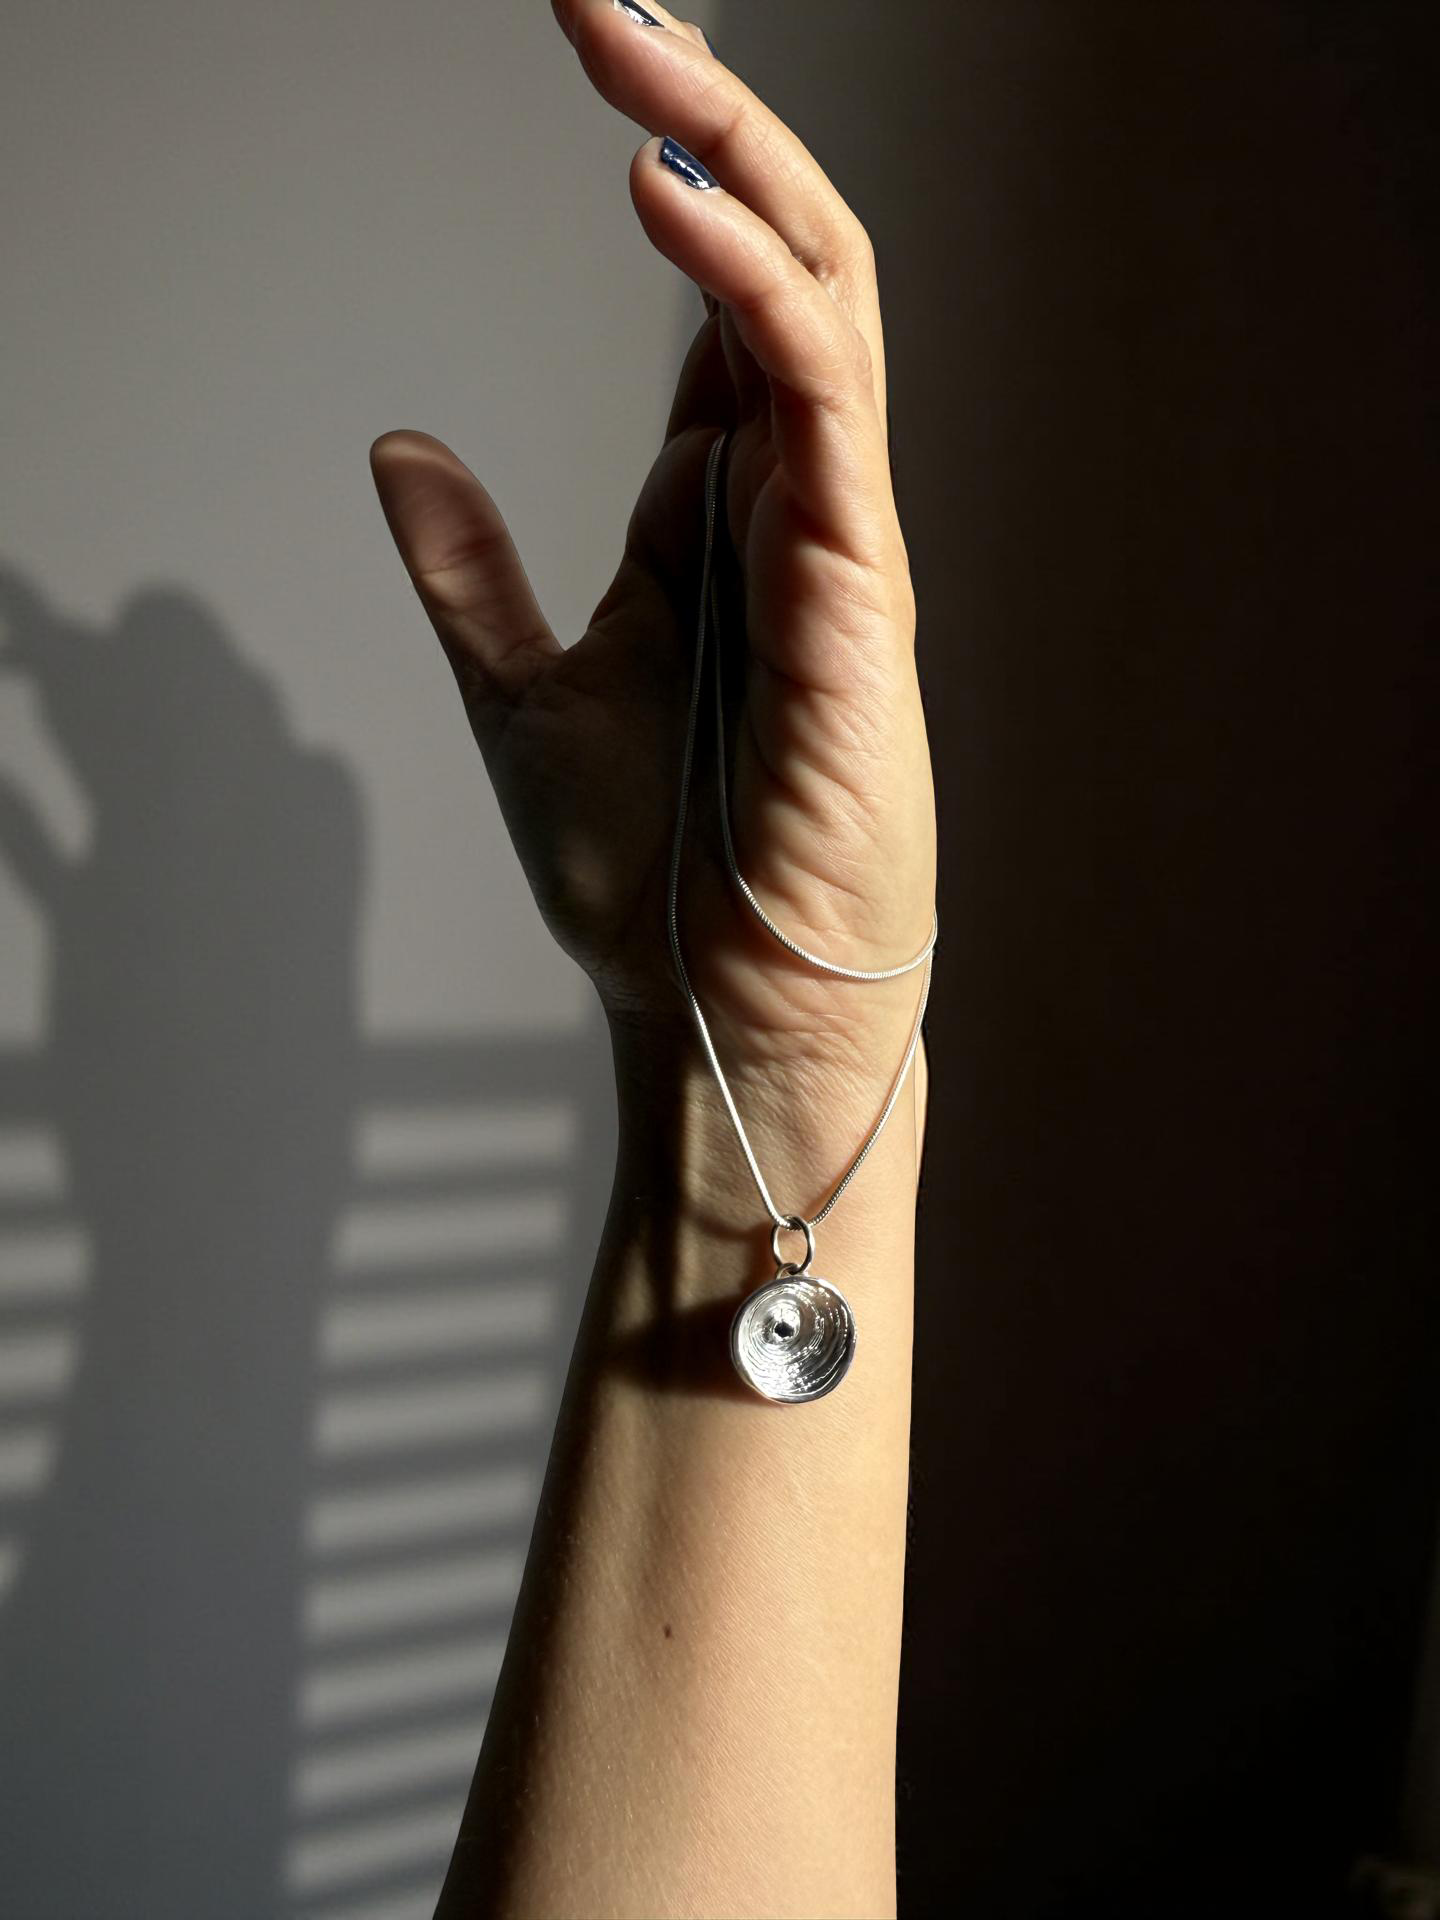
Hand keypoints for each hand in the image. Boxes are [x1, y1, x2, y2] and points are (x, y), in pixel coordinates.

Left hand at [370, 0, 934, 1114]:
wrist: (713, 1016)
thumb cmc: (650, 881)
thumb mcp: (523, 694)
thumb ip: (476, 571)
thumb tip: (402, 447)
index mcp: (731, 523)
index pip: (721, 307)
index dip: (676, 173)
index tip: (605, 58)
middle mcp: (799, 508)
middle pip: (783, 266)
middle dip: (707, 120)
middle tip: (607, 3)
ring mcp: (840, 544)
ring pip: (825, 301)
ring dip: (733, 161)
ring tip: (632, 47)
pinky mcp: (860, 597)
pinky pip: (824, 407)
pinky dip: (755, 293)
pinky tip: (670, 204)